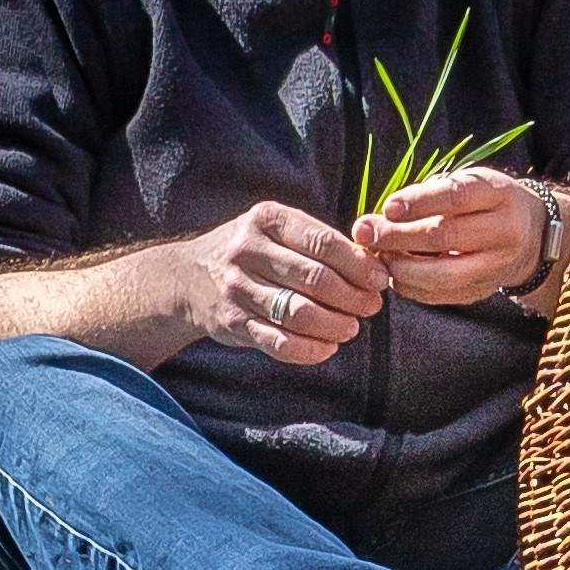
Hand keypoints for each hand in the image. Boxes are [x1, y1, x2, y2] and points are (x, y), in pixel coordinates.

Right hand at [182, 200, 388, 363]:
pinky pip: (279, 343)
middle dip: (352, 297)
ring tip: (350, 328)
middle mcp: (248, 251)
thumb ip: (318, 241)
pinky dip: (310, 350)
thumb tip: (373, 264)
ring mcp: (238, 289)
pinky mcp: (233, 323)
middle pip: (315, 278)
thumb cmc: (252, 252)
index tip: (380, 279)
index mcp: (267, 219)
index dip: (358, 264)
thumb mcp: (276, 229)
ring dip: (334, 325)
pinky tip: (327, 347)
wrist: (189, 277)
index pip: (323, 242)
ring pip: (299, 313)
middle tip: (371, 307)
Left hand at [356, 164, 543, 307]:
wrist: (530, 236)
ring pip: (442, 274)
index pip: (456, 197)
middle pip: (446, 236)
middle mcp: (503, 231)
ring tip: (378, 255)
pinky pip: (440, 295)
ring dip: (401, 266)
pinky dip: (410, 285)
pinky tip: (394, 272)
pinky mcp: (482, 291)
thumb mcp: (465, 186)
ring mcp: (495, 266)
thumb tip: (373, 222)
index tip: (388, 207)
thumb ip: (424, 199)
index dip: (419, 202)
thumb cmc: (484, 203)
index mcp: (498, 195)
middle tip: (366, 232)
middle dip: (399, 236)